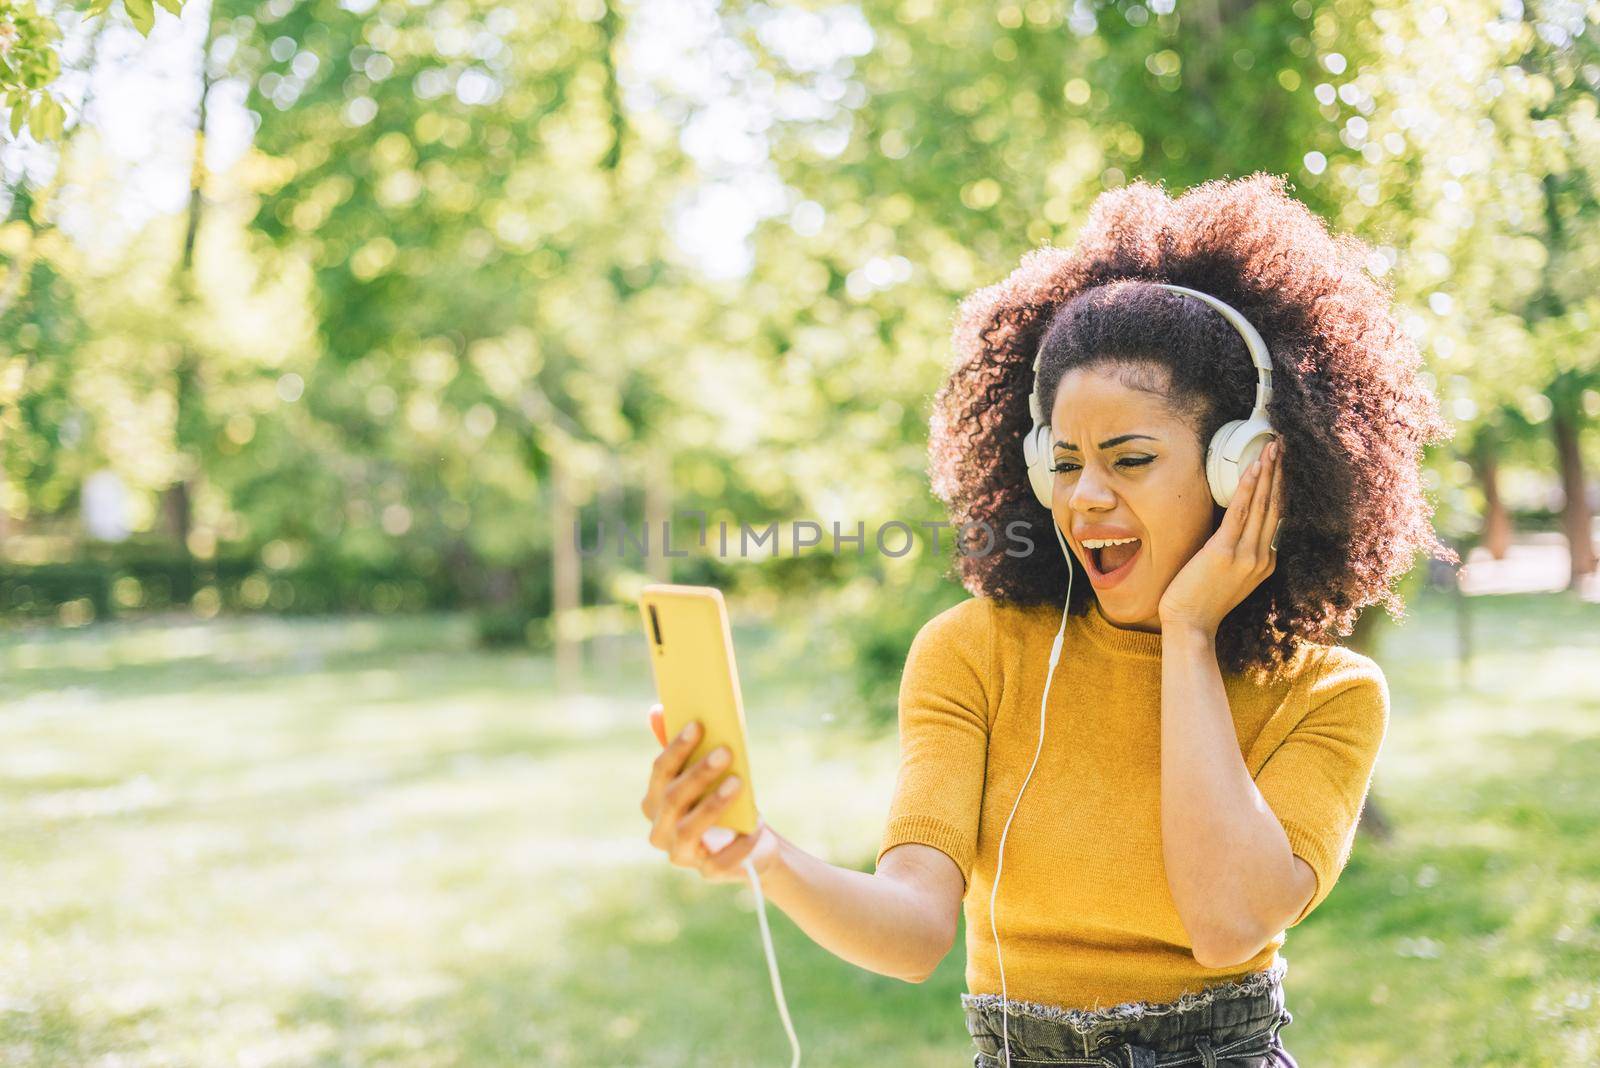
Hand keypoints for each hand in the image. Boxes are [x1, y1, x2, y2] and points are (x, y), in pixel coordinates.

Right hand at [641, 703, 780, 884]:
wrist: (753, 841)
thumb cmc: (723, 799)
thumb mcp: (706, 772)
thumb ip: (683, 746)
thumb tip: (656, 710)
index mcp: (653, 801)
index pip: (659, 772)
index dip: (677, 748)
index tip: (699, 725)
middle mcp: (660, 830)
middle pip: (671, 799)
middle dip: (698, 774)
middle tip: (725, 752)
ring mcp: (681, 854)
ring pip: (689, 829)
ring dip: (713, 804)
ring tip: (738, 782)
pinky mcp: (708, 872)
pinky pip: (721, 859)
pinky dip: (740, 841)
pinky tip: (756, 825)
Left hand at [1158, 438, 1285, 636]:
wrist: (1190, 625)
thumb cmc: (1202, 600)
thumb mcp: (1230, 575)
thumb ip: (1239, 551)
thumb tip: (1235, 524)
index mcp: (1266, 562)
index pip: (1277, 517)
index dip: (1280, 487)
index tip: (1281, 464)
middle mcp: (1262, 557)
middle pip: (1274, 506)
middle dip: (1278, 472)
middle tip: (1281, 445)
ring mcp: (1246, 555)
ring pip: (1262, 505)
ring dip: (1267, 473)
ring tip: (1272, 448)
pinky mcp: (1224, 552)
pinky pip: (1240, 514)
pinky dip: (1248, 489)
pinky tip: (1252, 469)